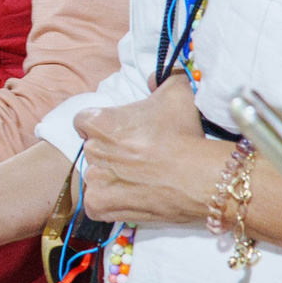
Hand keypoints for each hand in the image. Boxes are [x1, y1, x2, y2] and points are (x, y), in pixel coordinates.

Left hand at [74, 73, 214, 225]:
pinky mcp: (99, 205)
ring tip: (141, 179)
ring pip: (97, 176)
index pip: (84, 121)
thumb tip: (155, 78)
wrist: (198, 176)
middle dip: (112, 152)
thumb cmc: (184, 134)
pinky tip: (131, 197)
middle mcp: (91, 150)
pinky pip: (96, 204)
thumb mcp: (177, 92)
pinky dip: (109, 202)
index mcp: (99, 122)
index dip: (101, 126)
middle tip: (139, 156)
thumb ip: (163, 78)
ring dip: (113, 177)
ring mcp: (94, 180)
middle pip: (94, 149)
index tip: (120, 132)